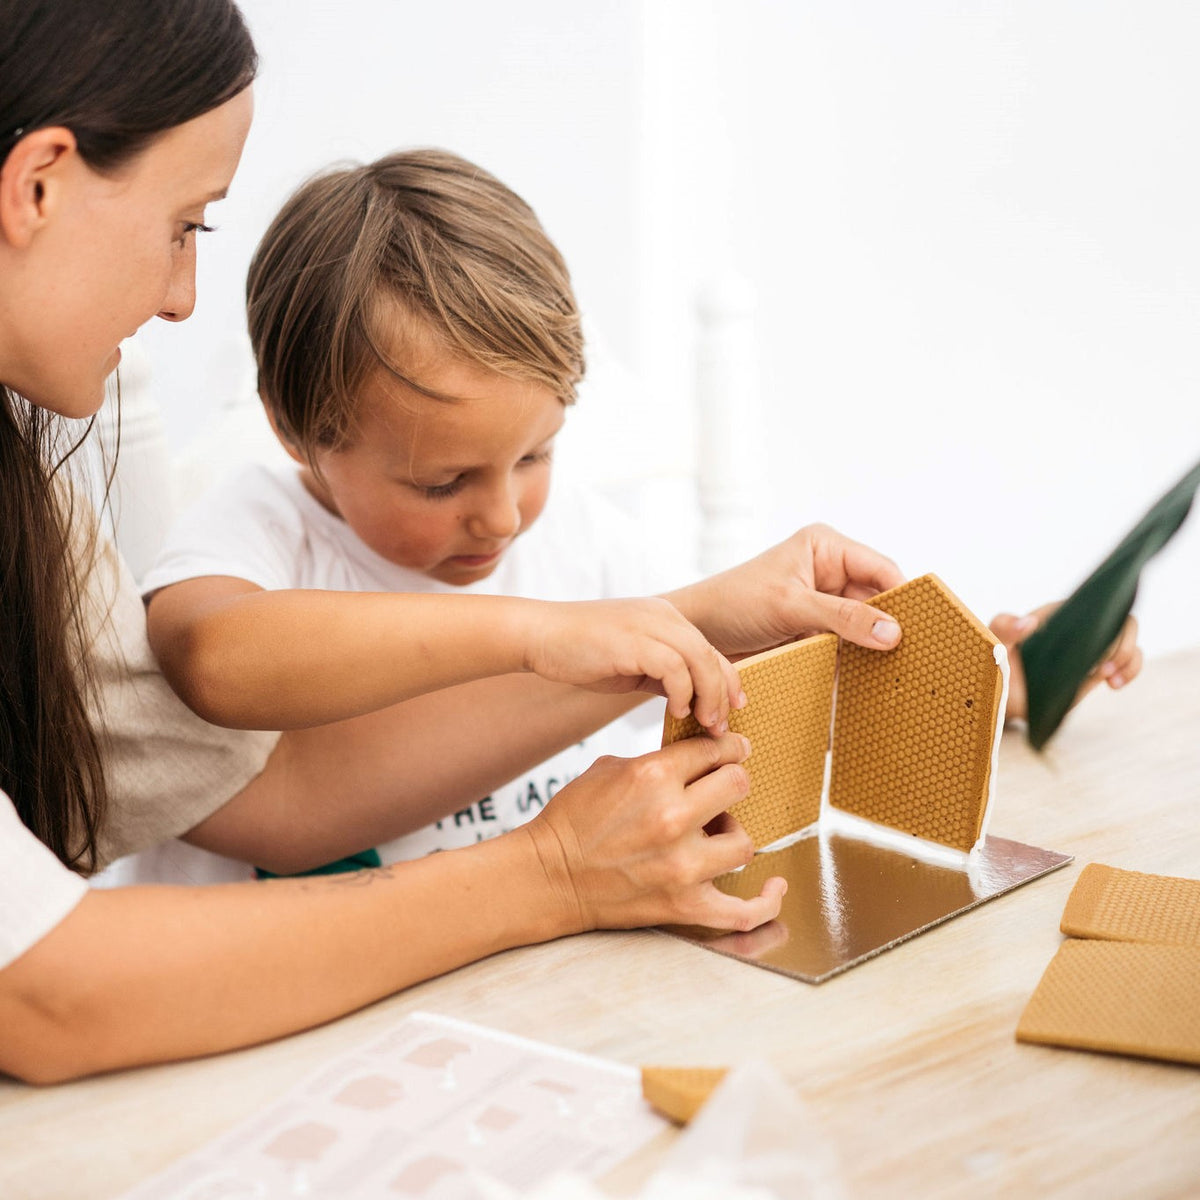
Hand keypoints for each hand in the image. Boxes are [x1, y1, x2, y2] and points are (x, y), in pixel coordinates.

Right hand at [523, 597, 744, 731]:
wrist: (538, 635)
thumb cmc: (580, 652)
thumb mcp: (632, 662)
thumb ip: (661, 674)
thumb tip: (690, 701)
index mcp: (665, 618)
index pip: (709, 649)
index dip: (726, 681)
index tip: (731, 711)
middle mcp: (663, 615)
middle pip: (711, 654)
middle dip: (723, 693)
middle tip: (721, 727)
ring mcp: (649, 624)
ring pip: (699, 659)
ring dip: (708, 696)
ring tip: (704, 724)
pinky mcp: (634, 640)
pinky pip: (674, 668)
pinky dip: (682, 692)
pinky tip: (676, 712)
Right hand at [523, 732, 785, 932]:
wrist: (548, 876)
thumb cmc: (572, 820)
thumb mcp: (608, 768)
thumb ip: (656, 760)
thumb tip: (695, 755)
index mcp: (653, 775)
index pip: (714, 750)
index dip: (729, 747)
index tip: (735, 750)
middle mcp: (673, 816)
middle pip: (737, 784)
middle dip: (731, 781)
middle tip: (723, 786)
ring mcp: (683, 865)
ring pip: (743, 841)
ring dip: (732, 833)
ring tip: (716, 833)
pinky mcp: (684, 905)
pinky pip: (743, 911)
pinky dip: (766, 902)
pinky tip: (775, 886)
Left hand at [669, 523, 905, 657]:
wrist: (694, 634)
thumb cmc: (733, 603)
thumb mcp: (791, 607)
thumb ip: (842, 618)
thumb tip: (892, 632)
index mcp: (825, 547)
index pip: (880, 569)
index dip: (902, 597)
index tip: (922, 627)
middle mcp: (828, 570)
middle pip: (876, 600)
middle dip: (889, 626)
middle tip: (914, 656)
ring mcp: (822, 602)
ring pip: (863, 626)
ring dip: (873, 647)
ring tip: (897, 672)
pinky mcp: (813, 630)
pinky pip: (845, 645)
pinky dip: (854, 660)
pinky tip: (867, 679)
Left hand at [991, 604, 1142, 720]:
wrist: (1001, 694)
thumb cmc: (995, 664)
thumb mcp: (993, 646)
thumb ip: (1002, 629)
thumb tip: (1029, 622)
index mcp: (1055, 615)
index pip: (1092, 604)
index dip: (1104, 620)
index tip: (1093, 646)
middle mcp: (1077, 627)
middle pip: (1120, 620)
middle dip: (1122, 645)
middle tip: (1102, 670)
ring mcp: (1089, 647)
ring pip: (1129, 638)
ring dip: (1129, 658)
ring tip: (1109, 679)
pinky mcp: (1097, 666)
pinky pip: (1130, 659)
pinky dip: (1132, 669)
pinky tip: (1115, 684)